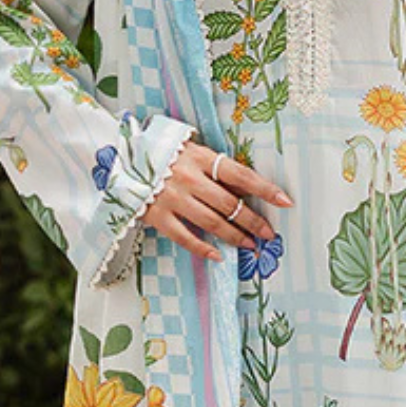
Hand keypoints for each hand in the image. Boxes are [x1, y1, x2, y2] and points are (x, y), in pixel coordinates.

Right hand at [141, 139, 292, 262]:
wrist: (119, 158)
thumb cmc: (162, 154)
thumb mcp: (189, 150)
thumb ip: (212, 166)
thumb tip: (246, 188)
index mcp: (200, 157)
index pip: (241, 175)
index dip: (265, 189)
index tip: (286, 202)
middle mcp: (189, 178)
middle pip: (230, 204)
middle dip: (254, 221)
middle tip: (269, 234)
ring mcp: (172, 198)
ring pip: (212, 223)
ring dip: (235, 236)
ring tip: (250, 245)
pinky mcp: (157, 216)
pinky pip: (185, 237)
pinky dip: (203, 249)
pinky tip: (218, 256)